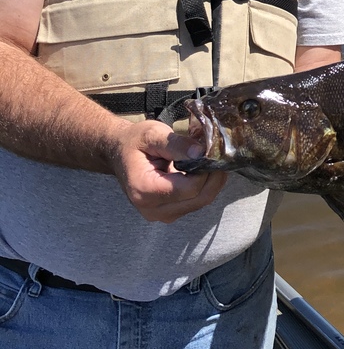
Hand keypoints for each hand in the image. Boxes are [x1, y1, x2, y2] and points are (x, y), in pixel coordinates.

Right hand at [109, 120, 228, 222]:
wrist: (119, 153)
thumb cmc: (134, 142)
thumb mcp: (152, 134)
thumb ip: (176, 144)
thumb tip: (201, 153)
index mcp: (145, 190)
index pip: (189, 188)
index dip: (205, 170)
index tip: (211, 151)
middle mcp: (153, 209)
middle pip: (199, 198)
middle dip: (213, 176)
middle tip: (218, 153)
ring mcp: (162, 214)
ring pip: (201, 201)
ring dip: (211, 180)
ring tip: (209, 158)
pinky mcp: (170, 212)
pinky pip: (196, 201)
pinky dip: (205, 185)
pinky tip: (202, 168)